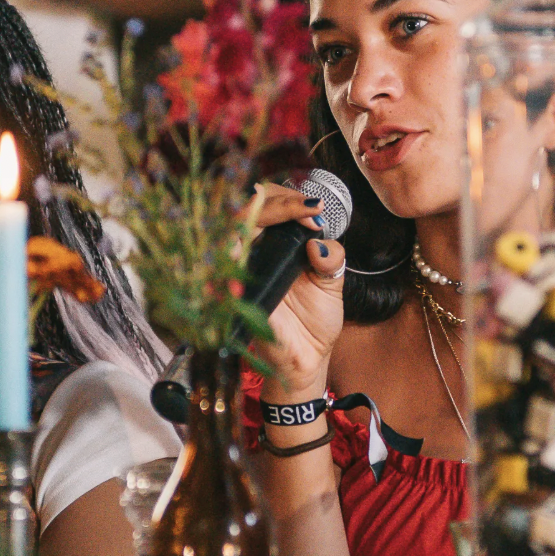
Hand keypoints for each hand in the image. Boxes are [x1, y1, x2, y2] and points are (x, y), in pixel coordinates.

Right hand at [247, 184, 344, 401]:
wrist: (308, 356)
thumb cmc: (316, 318)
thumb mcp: (332, 282)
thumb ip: (332, 257)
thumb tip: (317, 242)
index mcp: (277, 243)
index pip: (270, 204)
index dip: (289, 199)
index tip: (315, 211)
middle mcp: (255, 252)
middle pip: (247, 208)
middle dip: (277, 202)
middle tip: (306, 210)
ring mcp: (241, 271)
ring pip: (229, 231)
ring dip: (254, 218)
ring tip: (290, 217)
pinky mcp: (233, 293)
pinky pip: (221, 274)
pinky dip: (230, 258)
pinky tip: (250, 249)